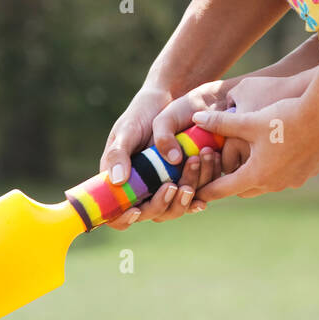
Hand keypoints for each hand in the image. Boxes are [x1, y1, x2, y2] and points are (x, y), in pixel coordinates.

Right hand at [99, 82, 224, 227]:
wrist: (170, 100)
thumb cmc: (141, 114)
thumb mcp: (126, 130)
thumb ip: (119, 153)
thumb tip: (117, 181)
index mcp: (120, 181)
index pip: (115, 213)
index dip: (123, 218)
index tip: (136, 211)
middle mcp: (141, 189)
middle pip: (148, 214)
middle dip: (160, 204)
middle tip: (172, 186)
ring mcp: (162, 187)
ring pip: (171, 209)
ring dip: (182, 200)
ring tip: (190, 174)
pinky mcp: (183, 181)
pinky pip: (189, 198)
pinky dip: (197, 197)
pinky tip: (203, 196)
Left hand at [190, 88, 318, 201]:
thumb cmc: (285, 116)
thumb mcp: (250, 120)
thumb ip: (222, 122)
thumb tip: (196, 118)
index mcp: (256, 174)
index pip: (224, 189)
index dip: (208, 190)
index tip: (196, 194)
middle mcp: (275, 183)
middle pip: (245, 189)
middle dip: (232, 182)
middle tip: (221, 172)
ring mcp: (294, 180)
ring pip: (267, 183)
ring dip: (256, 175)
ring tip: (249, 160)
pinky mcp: (309, 173)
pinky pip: (286, 176)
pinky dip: (277, 168)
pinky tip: (277, 151)